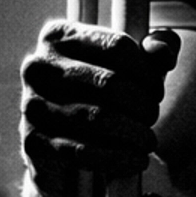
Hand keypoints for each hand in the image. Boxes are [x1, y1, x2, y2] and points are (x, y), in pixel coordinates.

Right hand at [20, 19, 180, 196]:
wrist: (58, 144)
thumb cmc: (96, 97)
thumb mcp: (128, 65)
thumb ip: (153, 49)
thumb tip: (163, 51)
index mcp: (59, 37)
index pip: (118, 47)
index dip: (148, 71)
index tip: (156, 89)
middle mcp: (38, 66)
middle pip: (111, 83)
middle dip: (142, 104)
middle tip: (151, 117)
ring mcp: (32, 104)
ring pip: (99, 119)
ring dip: (134, 134)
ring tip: (147, 141)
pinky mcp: (34, 141)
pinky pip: (84, 152)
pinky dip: (118, 159)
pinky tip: (135, 160)